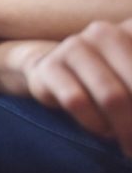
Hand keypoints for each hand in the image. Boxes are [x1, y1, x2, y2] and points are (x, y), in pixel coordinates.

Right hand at [25, 19, 131, 156]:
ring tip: (126, 143)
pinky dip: (95, 123)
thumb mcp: (131, 79)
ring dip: (124, 129)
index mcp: (131, 29)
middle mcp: (103, 32)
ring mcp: (73, 47)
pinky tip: (102, 131)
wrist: (53, 70)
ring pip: (110, 97)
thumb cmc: (109, 78)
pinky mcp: (49, 67)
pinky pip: (77, 102)